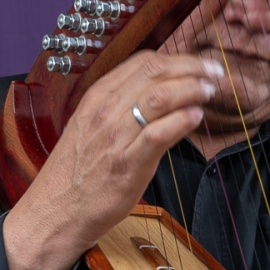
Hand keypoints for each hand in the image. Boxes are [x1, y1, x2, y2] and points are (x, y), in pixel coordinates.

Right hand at [2, 50, 222, 269]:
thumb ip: (122, 105)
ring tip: (209, 92)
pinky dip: (181, 121)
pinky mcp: (126, 165)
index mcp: (97, 96)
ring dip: (191, 90)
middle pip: (155, 73)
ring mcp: (115, 137)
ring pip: (159, 97)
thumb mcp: (93, 124)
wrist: (54, 211)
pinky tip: (196, 117)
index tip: (199, 64)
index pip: (143, 62)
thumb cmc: (78, 170)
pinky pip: (158, 134)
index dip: (178, 59)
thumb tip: (163, 92)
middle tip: (214, 73)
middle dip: (192, 68)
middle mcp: (105, 110)